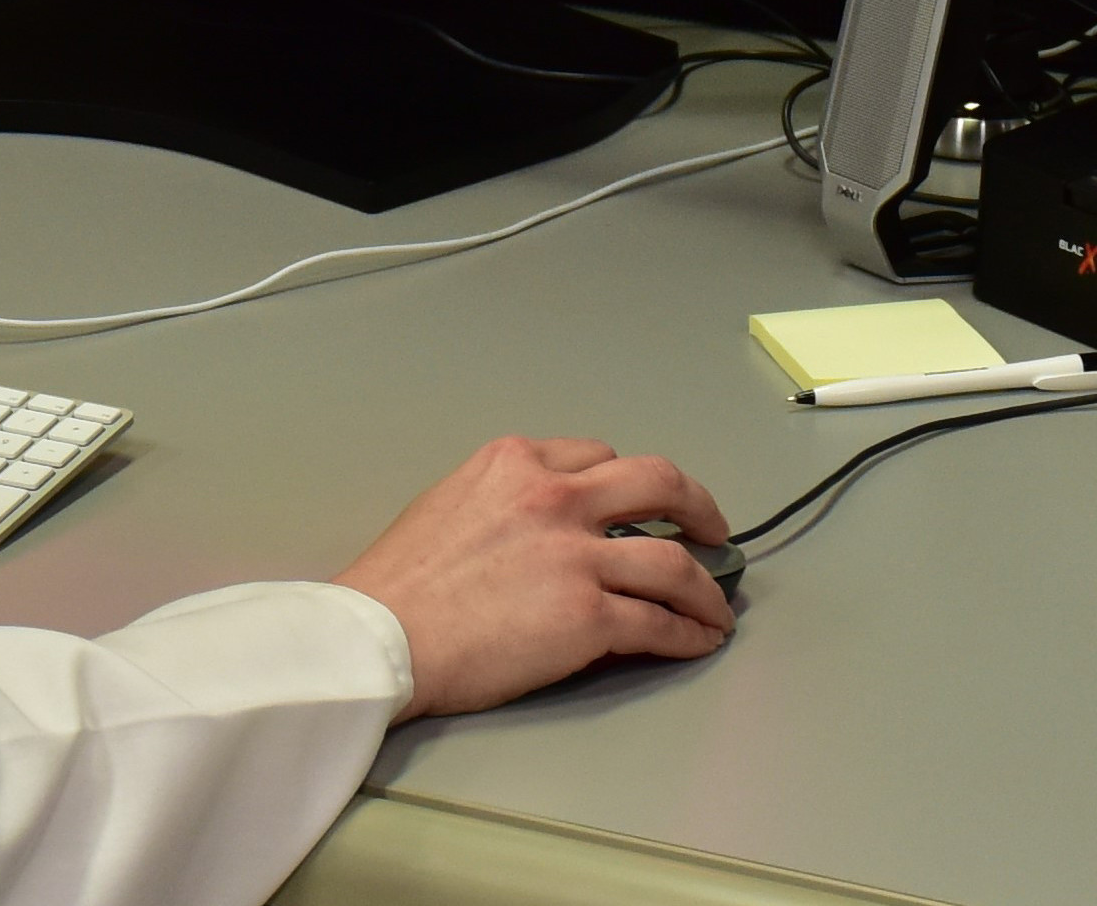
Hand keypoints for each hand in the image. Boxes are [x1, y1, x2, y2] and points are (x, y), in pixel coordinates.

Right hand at [331, 436, 734, 719]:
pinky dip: (688, 632)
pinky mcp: (588, 614)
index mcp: (515, 463)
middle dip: (697, 506)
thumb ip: (502, 501)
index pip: (596, 456)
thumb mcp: (448, 503)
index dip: (629, 483)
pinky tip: (696, 640)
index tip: (642, 503)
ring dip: (705, 587)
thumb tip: (538, 532)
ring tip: (715, 607)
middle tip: (712, 530)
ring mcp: (576, 555)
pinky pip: (660, 622)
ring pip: (674, 563)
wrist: (381, 635)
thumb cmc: (397, 583)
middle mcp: (554, 496)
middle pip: (658, 484)